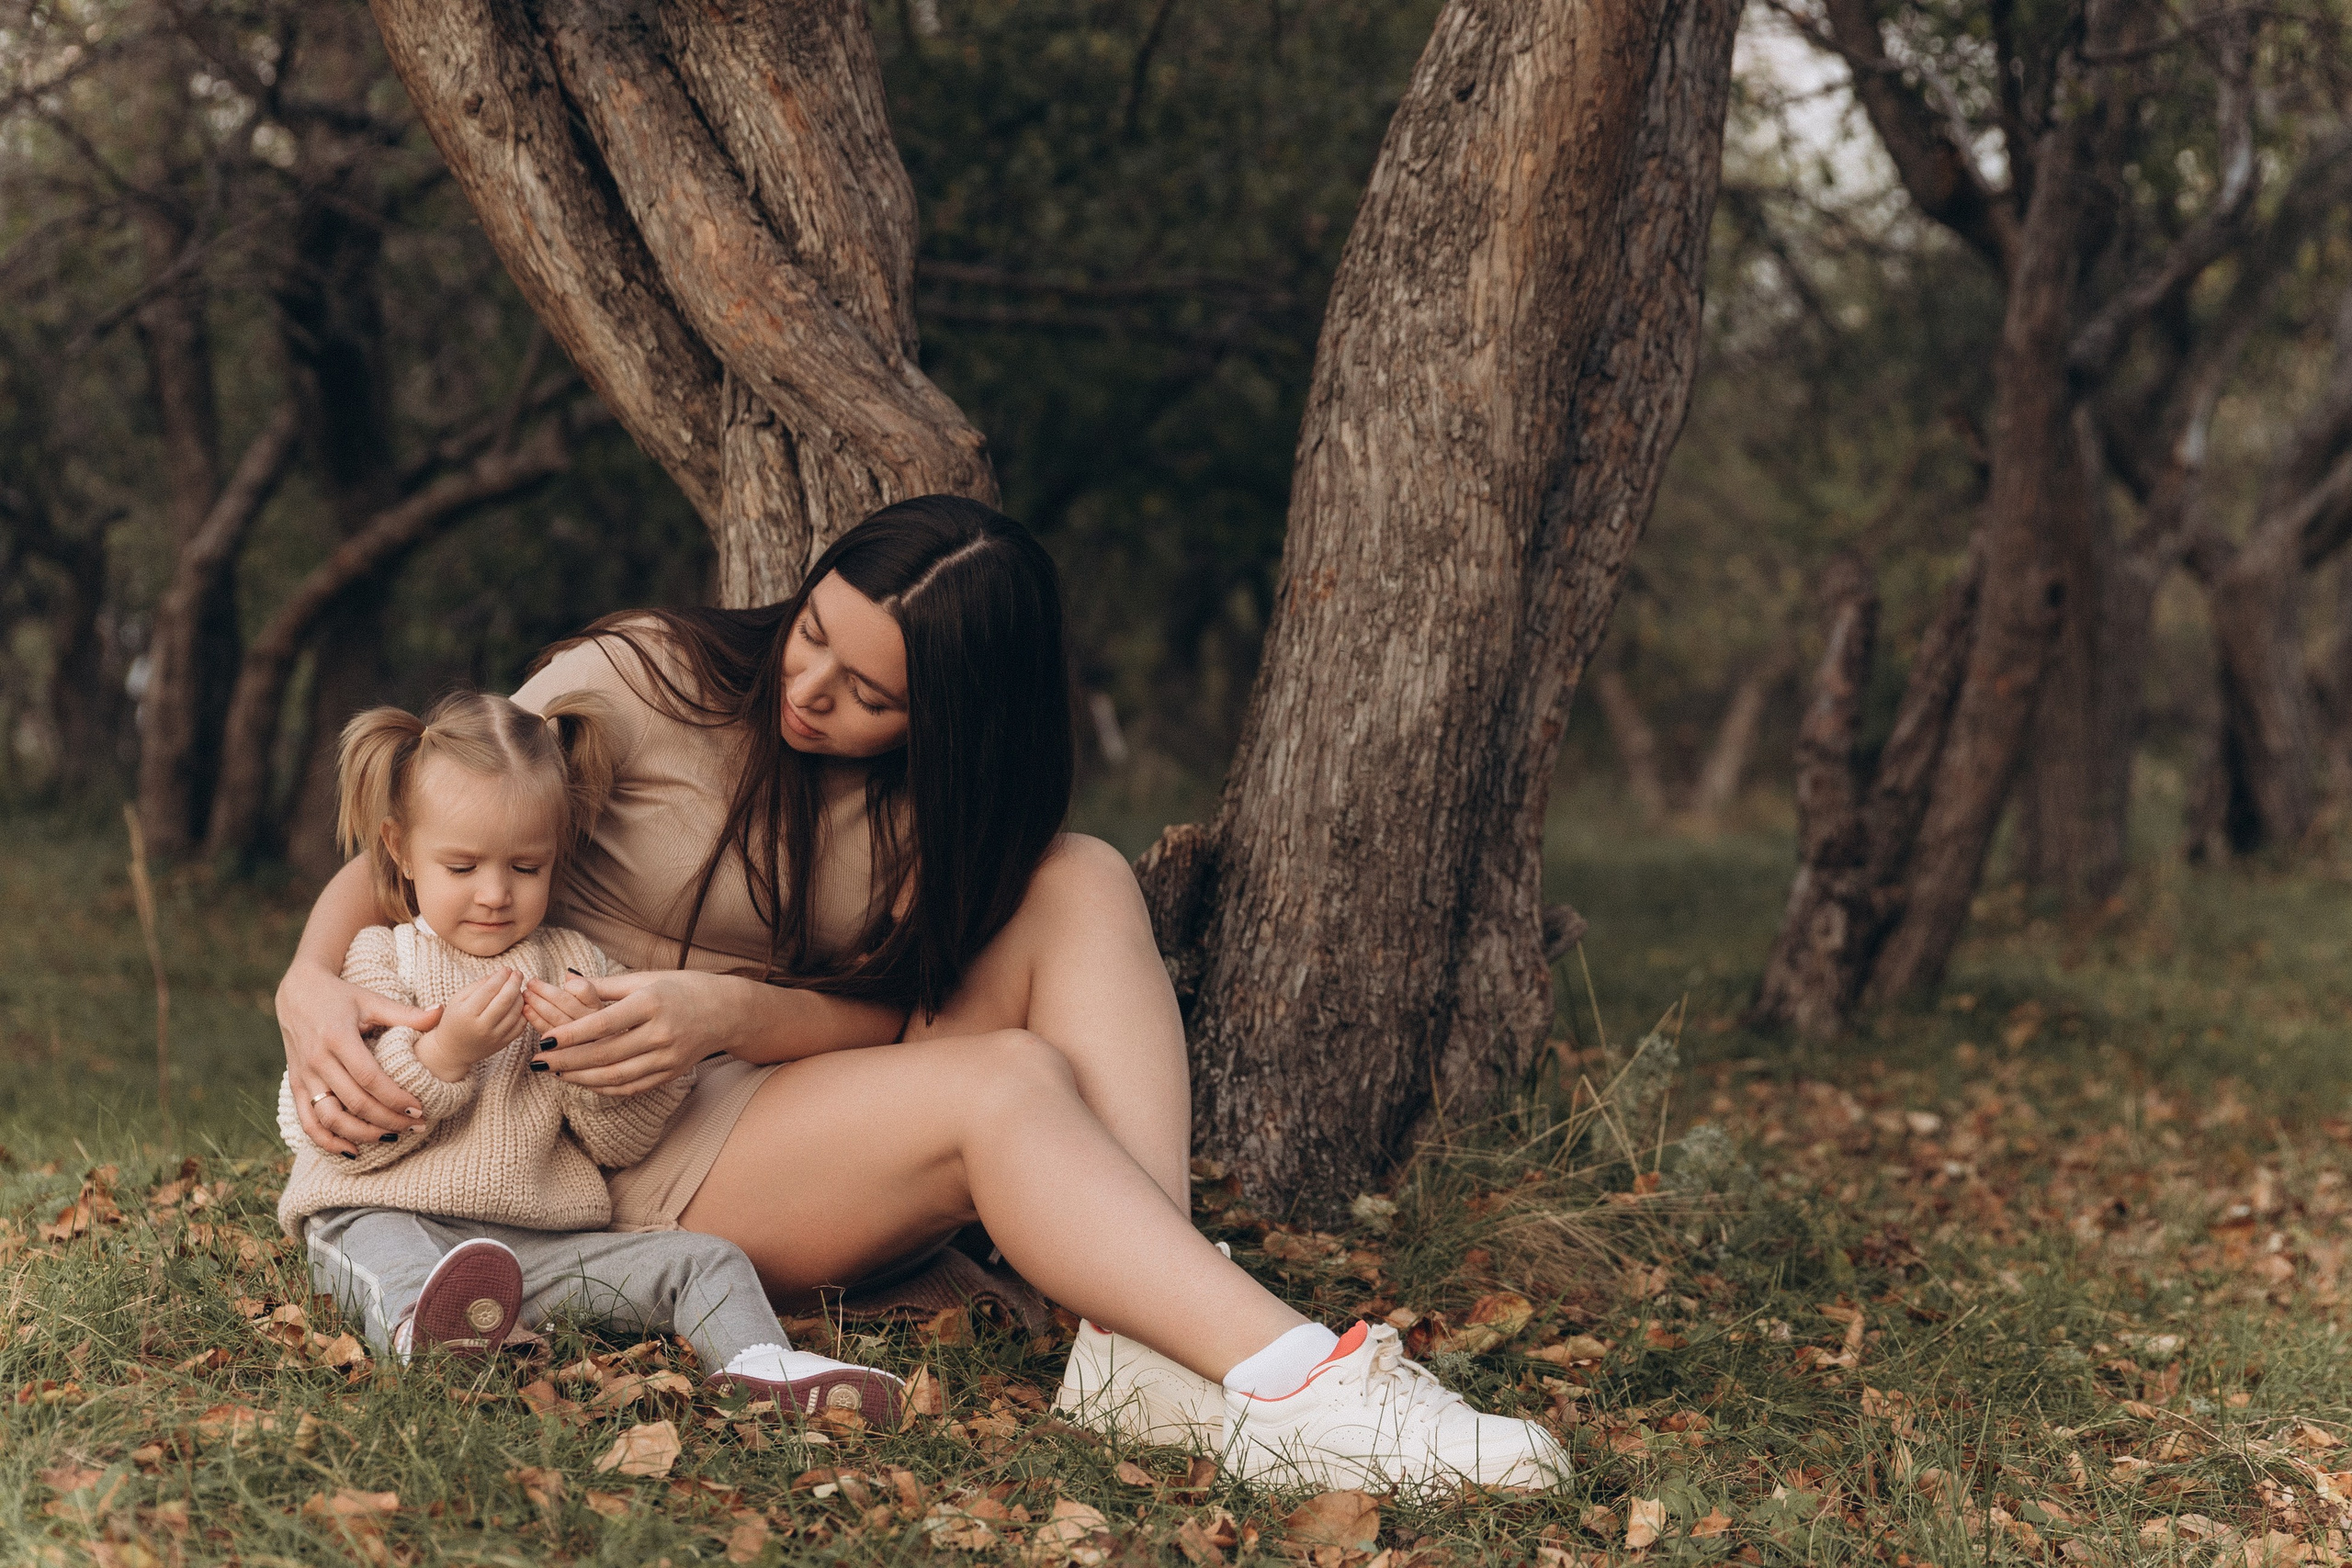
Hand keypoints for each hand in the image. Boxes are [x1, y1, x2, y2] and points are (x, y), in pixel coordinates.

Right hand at [280, 963, 439, 1155]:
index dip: (395, 1098)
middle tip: (417, 1126)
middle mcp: (318, 1061)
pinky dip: (327, 1141)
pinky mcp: (296, 1086)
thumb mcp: (371, 1000)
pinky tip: (352, 1150)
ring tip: (392, 1138)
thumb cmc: (341, 996)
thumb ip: (406, 1013)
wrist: (297, 992)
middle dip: (388, 1120)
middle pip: (355, 1102)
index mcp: (338, 1039)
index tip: (419, 1109)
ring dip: (361, 1134)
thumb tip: (442, 1013)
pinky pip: (308, 1122)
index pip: (369, 1078)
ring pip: (330, 1118)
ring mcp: (304, 1076)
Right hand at [414, 969, 525, 1082]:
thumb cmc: (455, 1019)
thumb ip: (479, 985)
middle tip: (518, 973)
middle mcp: (482, 1026)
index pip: (489, 990)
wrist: (453, 1049)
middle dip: (515, 983)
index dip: (501, 977)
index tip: (507, 969)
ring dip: (520, 996)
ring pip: (516, 1012)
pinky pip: (520, 1025)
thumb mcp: (459, 999)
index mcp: (467, 1013)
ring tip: (517, 988)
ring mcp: (494, 1037)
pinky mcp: (503, 1043)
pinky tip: (519, 1003)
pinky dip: (523, 1011)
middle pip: (506, 1000)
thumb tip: (501, 974)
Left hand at [533, 971, 730, 1096]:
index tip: (544, 1040)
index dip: (571, 1035)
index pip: (603, 1024)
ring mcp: (667, 1057)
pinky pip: (631, 1087)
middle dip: (567, 1061)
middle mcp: (661, 1033)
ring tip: (555, 1073)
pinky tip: (583, 1082)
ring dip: (580, 1078)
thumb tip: (564, 982)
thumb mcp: (646, 979)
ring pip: (616, 1076)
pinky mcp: (670, 1073)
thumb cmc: (682, 988)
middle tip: (539, 1062)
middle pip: (605, 1055)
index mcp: (652, 1003)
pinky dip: (603, 1087)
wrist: (727, 1011)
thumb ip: (605, 986)